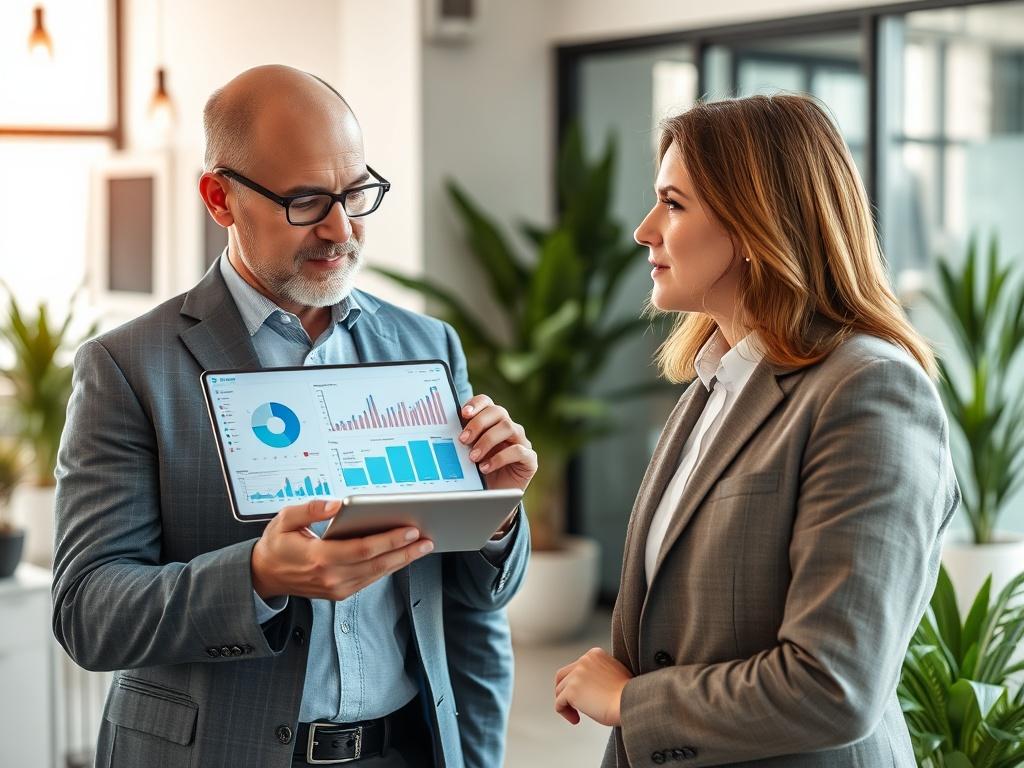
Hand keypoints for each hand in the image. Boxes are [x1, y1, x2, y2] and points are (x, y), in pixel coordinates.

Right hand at [251, 499, 434, 600]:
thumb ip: (310, 509)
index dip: (389, 540)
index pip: (363, 549)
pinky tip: (402, 556)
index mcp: (319, 558)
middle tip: (427, 539)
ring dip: (402, 561)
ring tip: (422, 547)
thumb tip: (335, 504)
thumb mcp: (284, 519)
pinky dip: (388, 567)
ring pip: (377, 574)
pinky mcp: (340, 592)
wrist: (264, 575)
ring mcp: (336, 588)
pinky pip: (370, 579)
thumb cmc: (276, 544)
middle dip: (405, 551)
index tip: (410, 529)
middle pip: (377, 564)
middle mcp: (331, 577)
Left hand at [459, 395, 537, 492]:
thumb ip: (462, 439)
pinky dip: (499, 458)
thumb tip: (445, 429)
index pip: (487, 402)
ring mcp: (522, 442)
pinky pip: (518, 451)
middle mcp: (509, 428)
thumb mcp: (466, 453)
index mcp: (493, 422)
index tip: (463, 413)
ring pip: (508, 427)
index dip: (476, 403)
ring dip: (487, 441)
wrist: (492, 497)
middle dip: (478, 423)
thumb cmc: (478, 471)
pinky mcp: (529, 459)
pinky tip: (485, 468)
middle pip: (498, 411)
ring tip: (473, 457)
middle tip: (463, 439)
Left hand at [555, 647, 632, 726]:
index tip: (588, 696)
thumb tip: (588, 686)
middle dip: (565, 690)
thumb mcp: (614, 673)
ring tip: (577, 715)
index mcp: (594, 654)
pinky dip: (564, 712)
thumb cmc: (628, 694)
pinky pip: (559, 703)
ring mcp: (576, 674)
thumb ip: (599, 672)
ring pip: (560, 690)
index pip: (577, 667)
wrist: (631, 702)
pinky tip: (576, 719)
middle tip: (573, 705)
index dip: (578, 683)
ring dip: (566, 703)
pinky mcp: (571, 690)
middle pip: (563, 676)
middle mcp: (583, 660)